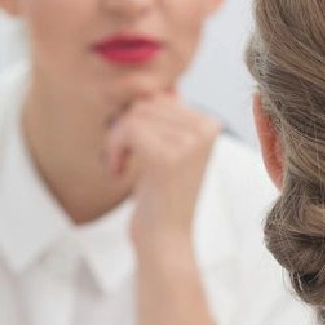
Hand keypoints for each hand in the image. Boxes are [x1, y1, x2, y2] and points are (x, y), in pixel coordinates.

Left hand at [104, 90, 219, 250]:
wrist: (165, 239)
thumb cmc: (161, 196)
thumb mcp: (169, 149)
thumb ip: (167, 117)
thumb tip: (163, 86)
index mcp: (211, 124)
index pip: (161, 98)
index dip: (138, 120)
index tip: (134, 150)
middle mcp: (207, 129)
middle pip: (147, 103)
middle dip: (125, 129)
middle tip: (122, 159)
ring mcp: (191, 142)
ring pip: (135, 114)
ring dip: (117, 139)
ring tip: (120, 165)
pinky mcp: (168, 156)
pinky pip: (128, 129)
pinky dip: (114, 149)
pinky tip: (117, 170)